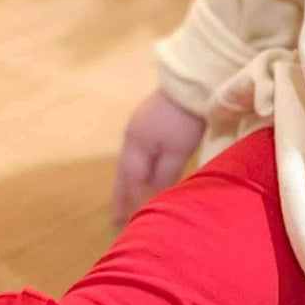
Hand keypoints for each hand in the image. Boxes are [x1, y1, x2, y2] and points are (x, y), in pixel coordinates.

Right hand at [113, 88, 205, 222]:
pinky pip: (137, 153)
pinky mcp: (148, 122)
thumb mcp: (177, 151)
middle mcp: (131, 137)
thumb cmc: (183, 121)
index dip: (133, 198)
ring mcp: (138, 128)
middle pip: (123, 172)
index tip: (134, 219)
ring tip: (126, 199)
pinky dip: (137, 169)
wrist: (189, 86)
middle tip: (115, 217)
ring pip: (129, 162)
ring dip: (127, 182)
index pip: (132, 179)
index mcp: (136, 145)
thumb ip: (165, 174)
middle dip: (120, 194)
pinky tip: (143, 174)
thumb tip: (155, 193)